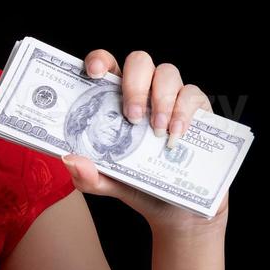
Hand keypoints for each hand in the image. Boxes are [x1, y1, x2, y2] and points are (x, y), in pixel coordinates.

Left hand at [60, 48, 228, 230]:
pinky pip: (193, 94)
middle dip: (134, 84)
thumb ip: (87, 175)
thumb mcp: (107, 183)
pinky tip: (176, 135)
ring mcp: (172, 96)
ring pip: (168, 72)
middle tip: (132, 117)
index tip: (93, 73)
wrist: (175, 209)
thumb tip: (70, 160)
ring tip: (156, 132)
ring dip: (161, 99)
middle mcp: (145, 91)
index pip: (107, 65)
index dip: (99, 60)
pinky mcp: (198, 109)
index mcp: (116, 99)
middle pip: (139, 61)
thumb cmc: (138, 186)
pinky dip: (184, 112)